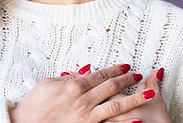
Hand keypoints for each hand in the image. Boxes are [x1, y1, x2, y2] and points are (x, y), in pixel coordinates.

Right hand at [8, 63, 156, 122]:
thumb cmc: (33, 105)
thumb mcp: (48, 84)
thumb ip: (68, 77)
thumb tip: (85, 70)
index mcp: (74, 86)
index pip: (100, 74)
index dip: (115, 70)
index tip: (126, 66)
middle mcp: (83, 100)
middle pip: (111, 87)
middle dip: (127, 81)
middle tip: (138, 76)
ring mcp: (86, 116)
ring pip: (116, 105)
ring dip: (134, 99)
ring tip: (149, 95)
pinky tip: (137, 121)